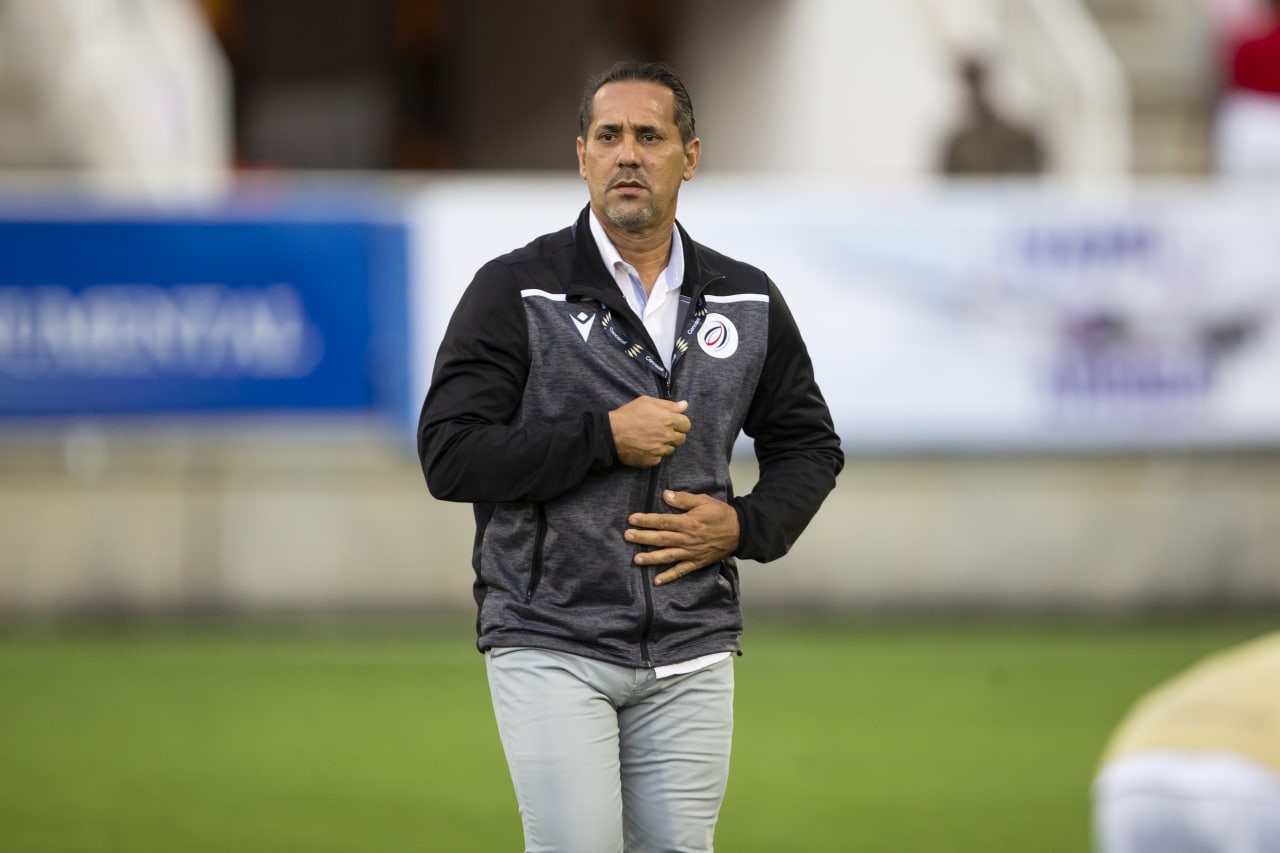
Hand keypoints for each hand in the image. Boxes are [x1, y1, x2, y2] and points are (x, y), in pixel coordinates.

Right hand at [609, 397, 690, 467]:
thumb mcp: (647, 402)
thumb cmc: (628, 415)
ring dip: (665, 444)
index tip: (672, 422)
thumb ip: (668, 405)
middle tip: (661, 431)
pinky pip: (660, 458)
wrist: (611, 434)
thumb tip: (684, 405)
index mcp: (668, 420)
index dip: (680, 423)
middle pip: (682, 438)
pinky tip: (646, 447)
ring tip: (652, 439)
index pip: (687, 424)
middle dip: (675, 434)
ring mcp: (660, 450)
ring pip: (671, 449)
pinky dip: (655, 453)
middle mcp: (667, 436)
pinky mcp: (652, 460)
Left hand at [625, 490, 739, 585]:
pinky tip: (656, 581)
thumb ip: (684, 499)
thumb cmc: (720, 514)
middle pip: (661, 538)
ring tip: (636, 559)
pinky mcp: (696, 563)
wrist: (740, 531)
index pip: (663, 521)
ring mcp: (691, 553)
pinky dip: (669, 577)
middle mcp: (688, 539)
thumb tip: (665, 495)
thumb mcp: (703, 501)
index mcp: (688, 522)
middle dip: (643, 537)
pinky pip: (681, 571)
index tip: (632, 519)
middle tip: (627, 536)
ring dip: (651, 558)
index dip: (647, 520)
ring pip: (668, 556)